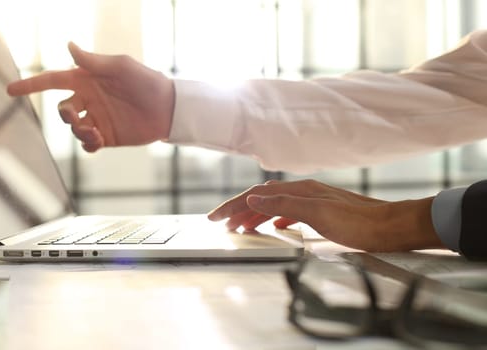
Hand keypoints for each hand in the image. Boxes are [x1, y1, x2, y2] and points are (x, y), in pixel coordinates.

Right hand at [7, 42, 174, 151]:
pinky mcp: (108, 136)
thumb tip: (68, 46)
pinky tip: (99, 141)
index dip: (31, 85)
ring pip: (73, 129)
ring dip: (79, 131)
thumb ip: (93, 62)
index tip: (10, 90)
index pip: (53, 81)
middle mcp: (90, 99)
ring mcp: (98, 118)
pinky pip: (88, 144)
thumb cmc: (146, 81)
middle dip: (64, 115)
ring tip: (96, 132)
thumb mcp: (120, 67)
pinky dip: (88, 144)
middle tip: (77, 117)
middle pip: (62, 110)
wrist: (168, 108)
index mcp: (88, 79)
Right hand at [207, 179, 445, 251]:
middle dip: (239, 210)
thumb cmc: (360, 223)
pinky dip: (274, 219)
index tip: (215, 217)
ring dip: (255, 215)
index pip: (256, 195)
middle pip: (262, 198)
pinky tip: (276, 226)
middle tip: (221, 224)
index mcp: (299, 190)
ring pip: (274, 205)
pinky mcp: (322, 212)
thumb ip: (283, 204)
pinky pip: (289, 212)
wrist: (392, 227)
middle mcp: (304, 192)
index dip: (233, 205)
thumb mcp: (318, 214)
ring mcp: (313, 201)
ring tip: (241, 226)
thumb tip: (253, 198)